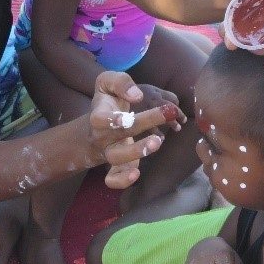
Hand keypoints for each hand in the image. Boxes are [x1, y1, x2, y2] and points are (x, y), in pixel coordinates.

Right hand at [88, 71, 180, 188]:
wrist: (96, 126)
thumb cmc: (107, 102)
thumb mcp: (107, 83)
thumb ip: (120, 82)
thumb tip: (137, 95)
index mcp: (98, 115)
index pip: (99, 118)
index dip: (110, 120)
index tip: (126, 117)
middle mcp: (102, 135)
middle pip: (117, 135)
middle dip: (142, 124)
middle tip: (167, 114)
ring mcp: (108, 152)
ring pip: (116, 158)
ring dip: (136, 152)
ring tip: (157, 141)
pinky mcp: (115, 165)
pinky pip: (112, 179)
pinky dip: (122, 180)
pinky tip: (136, 174)